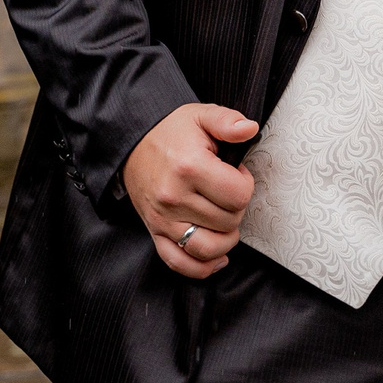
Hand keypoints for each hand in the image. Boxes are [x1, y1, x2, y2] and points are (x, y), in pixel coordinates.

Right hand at [123, 102, 258, 279]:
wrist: (133, 142)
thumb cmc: (172, 132)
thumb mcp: (201, 115)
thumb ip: (228, 121)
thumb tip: (250, 129)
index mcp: (189, 167)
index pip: (238, 195)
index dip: (245, 184)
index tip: (234, 174)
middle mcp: (174, 197)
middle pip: (228, 222)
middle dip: (236, 208)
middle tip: (225, 191)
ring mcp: (163, 219)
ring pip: (208, 248)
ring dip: (225, 239)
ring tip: (224, 220)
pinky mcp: (154, 232)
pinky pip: (180, 263)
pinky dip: (202, 267)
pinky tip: (217, 256)